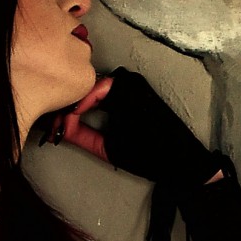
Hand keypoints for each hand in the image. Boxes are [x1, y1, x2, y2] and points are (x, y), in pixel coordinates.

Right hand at [53, 68, 223, 194]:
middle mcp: (129, 80)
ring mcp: (136, 84)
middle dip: (72, 106)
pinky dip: (95, 104)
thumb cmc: (148, 154)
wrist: (183, 160)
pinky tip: (83, 119)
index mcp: (123, 90)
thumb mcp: (109, 148)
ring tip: (67, 124)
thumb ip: (81, 136)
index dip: (67, 108)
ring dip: (81, 105)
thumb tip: (58, 128)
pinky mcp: (141, 92)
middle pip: (88, 88)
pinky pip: (110, 92)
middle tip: (57, 126)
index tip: (57, 125)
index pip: (84, 91)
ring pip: (97, 89)